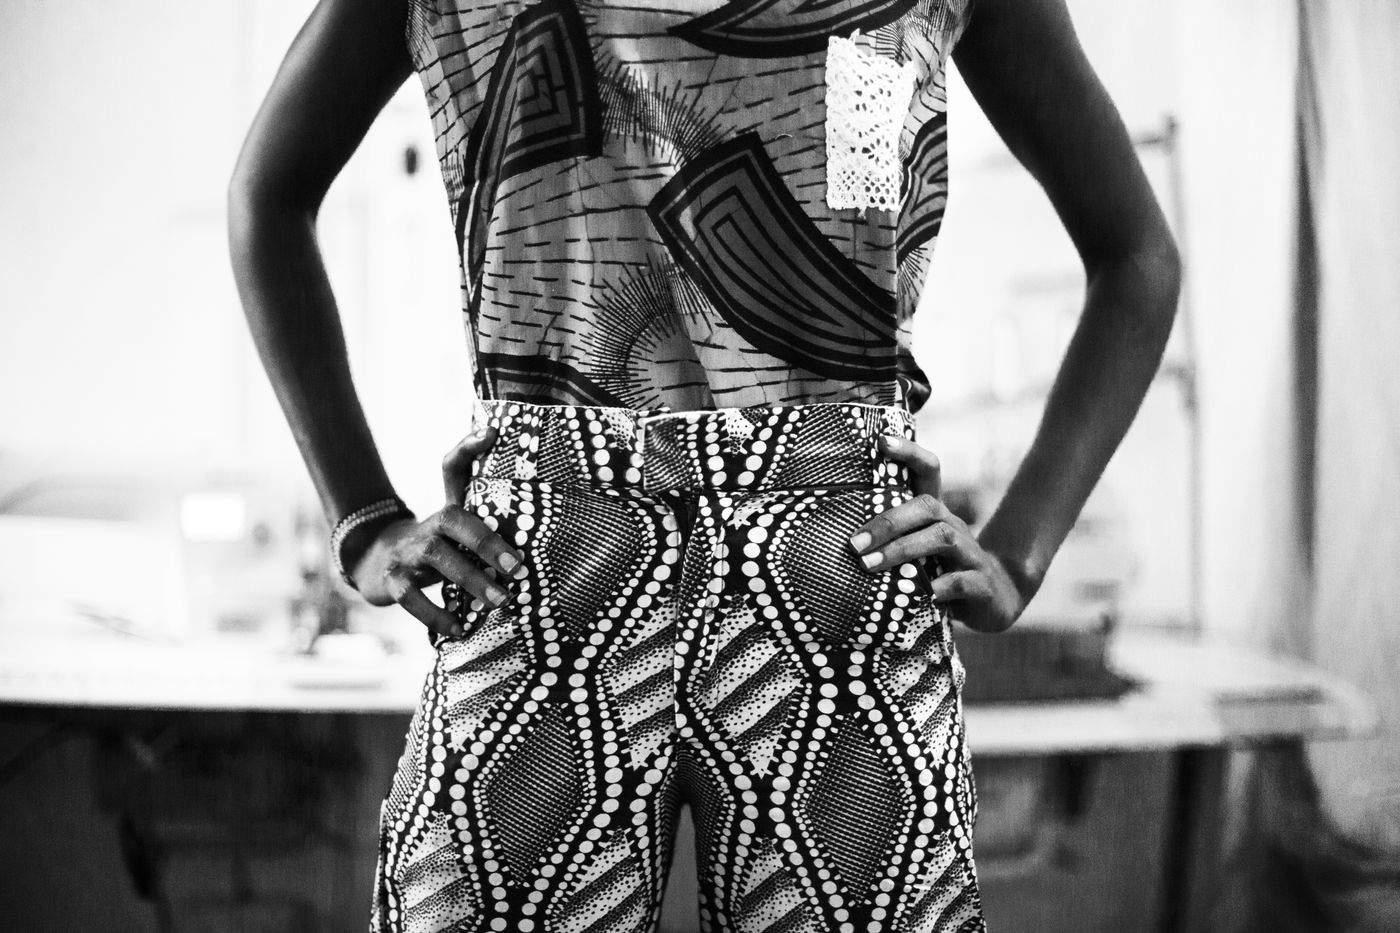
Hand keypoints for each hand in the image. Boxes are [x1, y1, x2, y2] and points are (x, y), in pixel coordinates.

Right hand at [350, 426, 524, 636]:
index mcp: (448, 508)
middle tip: (518, 567)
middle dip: (487, 541)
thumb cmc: (436, 545)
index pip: (453, 466)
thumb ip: (490, 521)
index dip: (468, 446)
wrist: (375, 562)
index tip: (492, 432)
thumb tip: (531, 508)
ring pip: (437, 558)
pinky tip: (459, 630)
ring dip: (470, 580)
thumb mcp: (459, 529)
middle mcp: (429, 525)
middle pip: (454, 519)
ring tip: (500, 601)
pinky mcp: (392, 580)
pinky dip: (436, 614)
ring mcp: (408, 551)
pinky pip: (412, 597)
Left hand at [847, 435, 1029, 633]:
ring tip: (870, 565)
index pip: (928, 472)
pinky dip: (936, 587)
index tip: (882, 441)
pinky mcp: (982, 584)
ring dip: (903, 550)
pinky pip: (960, 581)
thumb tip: (841, 540)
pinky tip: (916, 596)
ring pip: (942, 538)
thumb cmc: (942, 571)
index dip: (910, 453)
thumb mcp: (918, 552)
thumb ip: (891, 542)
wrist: (996, 598)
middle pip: (927, 506)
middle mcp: (955, 527)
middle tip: (854, 544)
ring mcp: (971, 554)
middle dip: (888, 522)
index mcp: (936, 516)